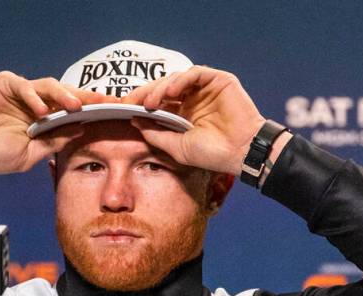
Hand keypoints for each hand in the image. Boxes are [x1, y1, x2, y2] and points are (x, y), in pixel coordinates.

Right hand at [0, 72, 107, 173]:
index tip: (115, 112)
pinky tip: (41, 111)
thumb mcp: (33, 153)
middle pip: (66, 95)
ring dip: (63, 96)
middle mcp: (37, 102)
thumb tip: (83, 129)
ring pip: (49, 86)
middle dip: (87, 98)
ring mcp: (22, 91)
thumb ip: (56, 140)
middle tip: (106, 102)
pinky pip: (24, 86)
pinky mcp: (6, 84)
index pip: (73, 111)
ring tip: (75, 107)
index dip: (93, 110)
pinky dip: (33, 97)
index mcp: (45, 118)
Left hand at [123, 66, 265, 174]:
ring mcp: (205, 89)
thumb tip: (134, 120)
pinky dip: (180, 79)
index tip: (123, 107)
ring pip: (176, 78)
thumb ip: (155, 133)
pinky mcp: (219, 80)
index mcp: (183, 114)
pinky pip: (195, 73)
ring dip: (160, 87)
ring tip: (150, 101)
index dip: (140, 102)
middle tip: (131, 101)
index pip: (158, 102)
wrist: (240, 153)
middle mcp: (193, 99)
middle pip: (163, 88)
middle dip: (145, 93)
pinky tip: (170, 91)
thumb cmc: (212, 154)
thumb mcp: (176, 146)